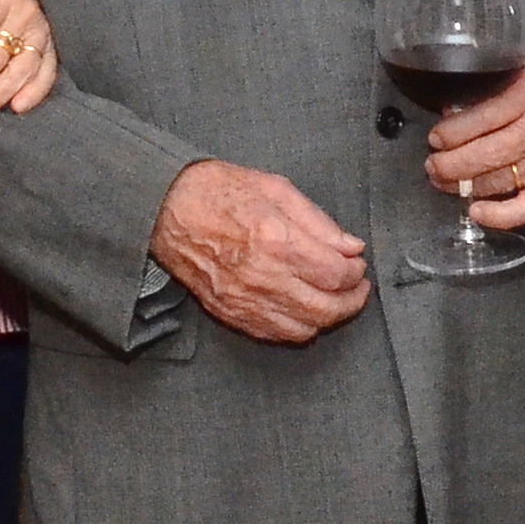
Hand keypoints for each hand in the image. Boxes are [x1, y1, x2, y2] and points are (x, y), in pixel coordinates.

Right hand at [152, 160, 370, 343]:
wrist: (166, 210)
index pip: (336, 274)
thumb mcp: (275, 189)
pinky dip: (300, 327)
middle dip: (352, 300)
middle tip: (358, 287)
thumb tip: (350, 247)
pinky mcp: (231, 313)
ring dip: (329, 317)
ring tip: (336, 299)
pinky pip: (277, 334)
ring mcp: (245, 300)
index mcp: (276, 240)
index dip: (356, 272)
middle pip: (327, 308)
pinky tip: (305, 310)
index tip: (357, 263)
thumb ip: (318, 221)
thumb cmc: (216, 192)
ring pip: (305, 328)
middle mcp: (263, 276)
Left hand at [424, 60, 524, 231]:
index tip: (435, 139)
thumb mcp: (520, 75)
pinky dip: (502, 216)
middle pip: (489, 153)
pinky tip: (478, 213)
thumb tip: (449, 115)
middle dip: (452, 164)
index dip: (452, 133)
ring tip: (445, 182)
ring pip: (501, 180)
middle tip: (433, 166)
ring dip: (466, 186)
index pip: (484, 117)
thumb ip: (488, 92)